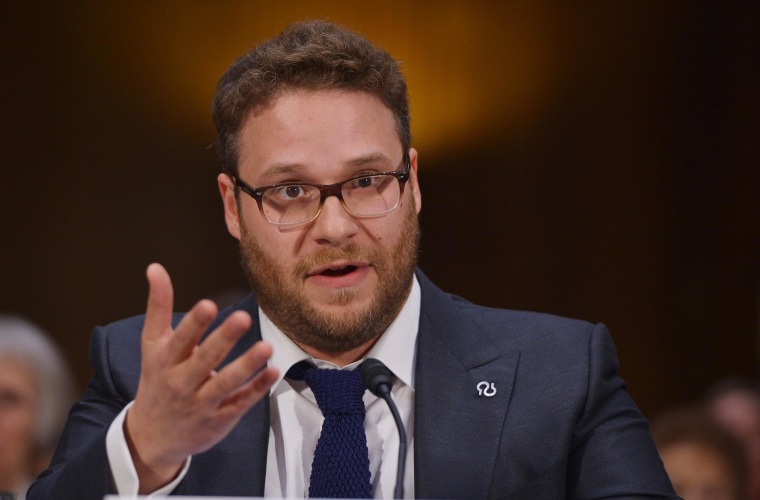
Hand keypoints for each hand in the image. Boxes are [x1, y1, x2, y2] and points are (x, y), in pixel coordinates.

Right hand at [124, 263, 277, 492]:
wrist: (152, 436)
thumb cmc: (157, 379)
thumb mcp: (152, 344)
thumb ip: (158, 306)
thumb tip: (155, 267)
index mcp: (165, 360)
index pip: (180, 340)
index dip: (194, 323)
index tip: (208, 305)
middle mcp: (181, 383)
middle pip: (204, 360)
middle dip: (223, 339)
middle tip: (243, 317)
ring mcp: (201, 403)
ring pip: (225, 384)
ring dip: (246, 365)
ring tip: (266, 347)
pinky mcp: (219, 419)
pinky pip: (240, 403)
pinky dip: (257, 389)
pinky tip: (273, 372)